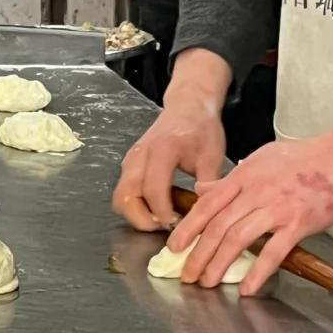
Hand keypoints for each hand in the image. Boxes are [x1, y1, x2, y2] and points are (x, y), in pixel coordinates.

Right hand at [112, 62, 227, 231]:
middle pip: (125, 198)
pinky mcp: (129, 166)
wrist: (188, 107)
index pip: (152, 190)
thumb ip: (208, 186)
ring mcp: (130, 160)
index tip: (178, 224)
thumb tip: (204, 217)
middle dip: (143, 220)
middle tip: (166, 226)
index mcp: (162, 149)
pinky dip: (138, 206)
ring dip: (138, 215)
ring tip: (163, 218)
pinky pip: (125, 194)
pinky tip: (160, 206)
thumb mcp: (212, 156)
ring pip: (120, 199)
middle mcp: (140, 154)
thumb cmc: (201, 129)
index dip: (163, 213)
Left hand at [167, 130, 332, 294]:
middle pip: (219, 225)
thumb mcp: (261, 159)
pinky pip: (273, 252)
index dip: (188, 227)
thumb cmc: (306, 158)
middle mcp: (257, 191)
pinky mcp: (298, 223)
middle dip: (198, 253)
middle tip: (187, 275)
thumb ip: (231, 178)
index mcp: (245, 175)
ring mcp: (278, 207)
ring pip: (239, 238)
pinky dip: (258, 272)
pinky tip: (247, 288)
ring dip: (219, 264)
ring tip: (208, 282)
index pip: (208, 204)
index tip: (174, 247)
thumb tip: (203, 190)